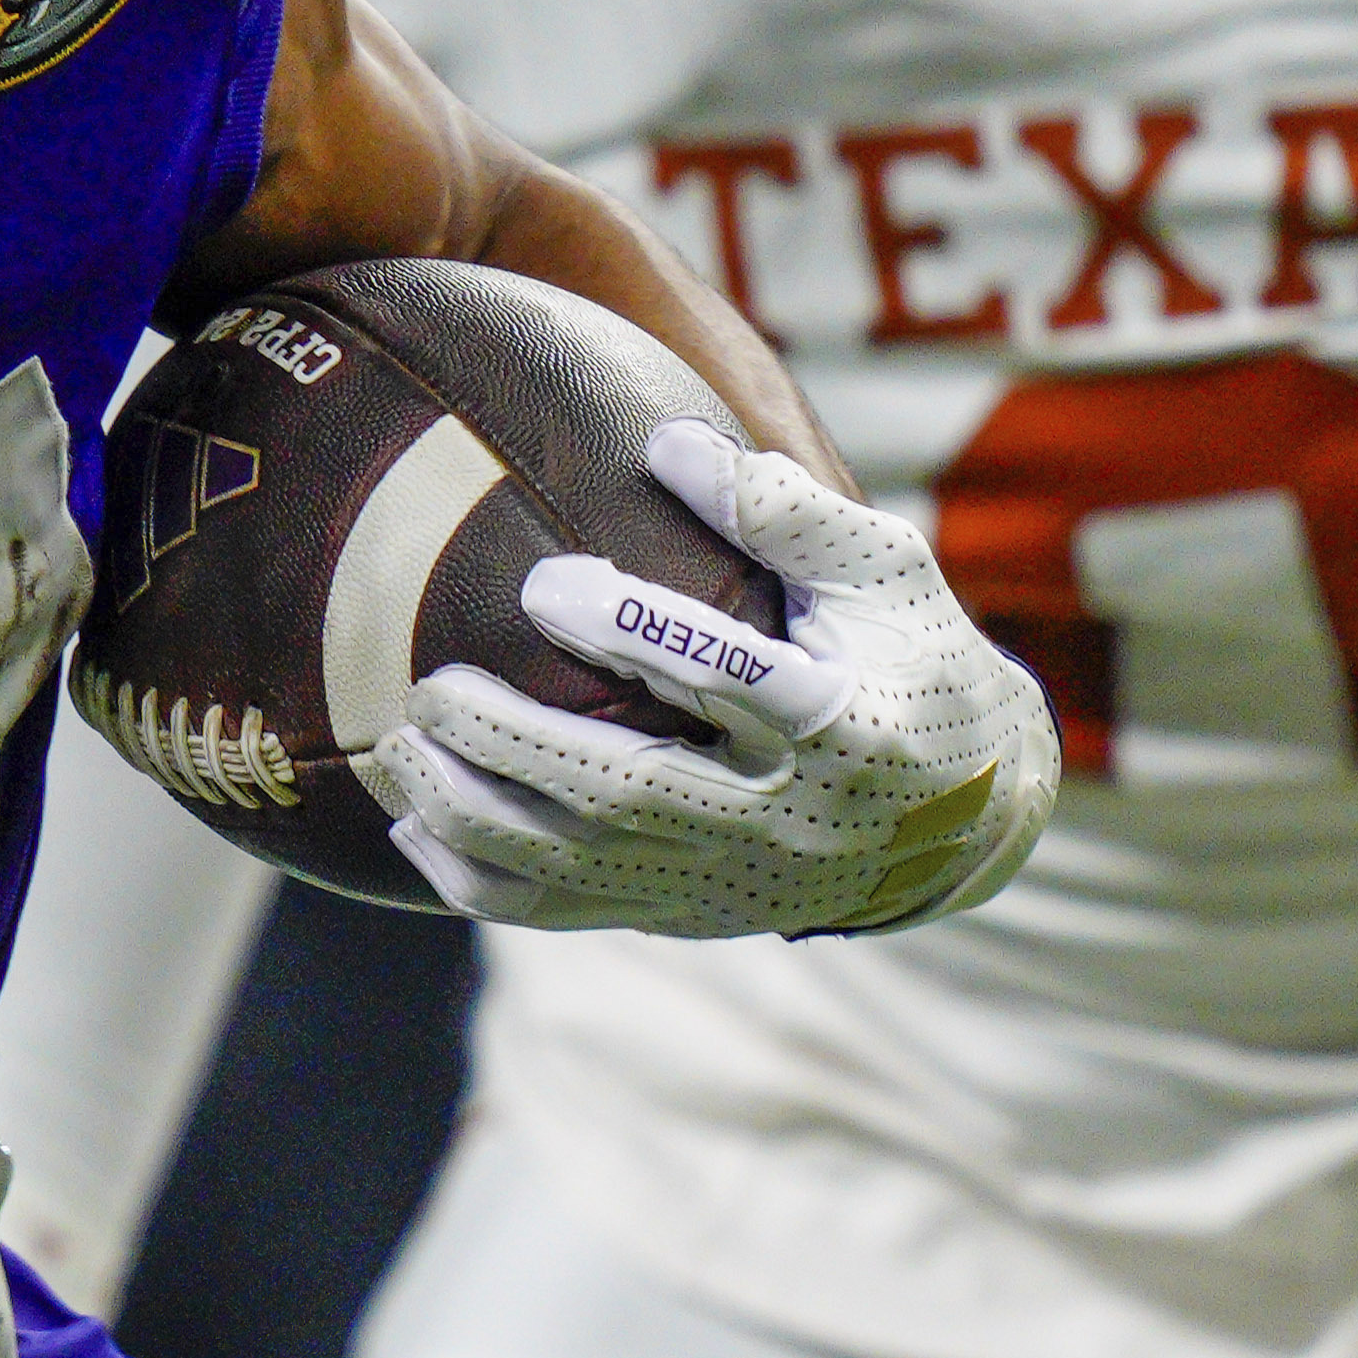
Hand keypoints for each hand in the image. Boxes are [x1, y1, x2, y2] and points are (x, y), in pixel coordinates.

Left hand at [373, 417, 1055, 938]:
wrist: (959, 818)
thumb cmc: (910, 660)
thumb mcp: (885, 574)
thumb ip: (787, 512)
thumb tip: (665, 442)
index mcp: (846, 724)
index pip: (731, 677)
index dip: (635, 632)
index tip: (542, 585)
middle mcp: (785, 815)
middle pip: (634, 793)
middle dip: (521, 747)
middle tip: (432, 687)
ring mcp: (731, 878)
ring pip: (584, 866)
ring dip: (478, 815)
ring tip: (398, 748)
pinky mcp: (686, 915)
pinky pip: (568, 912)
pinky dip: (481, 879)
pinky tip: (412, 827)